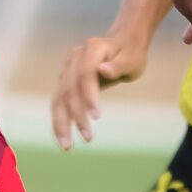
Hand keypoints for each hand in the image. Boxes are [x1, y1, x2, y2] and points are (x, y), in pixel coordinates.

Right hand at [51, 32, 145, 150]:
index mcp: (93, 49)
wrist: (122, 44)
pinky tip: (64, 139)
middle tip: (88, 139)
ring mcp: (67, 70)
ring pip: (59, 98)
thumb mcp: (132, 59)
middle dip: (76, 115)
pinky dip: (60, 121)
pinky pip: (59, 103)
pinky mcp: (65, 82)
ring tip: (67, 147)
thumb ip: (118, 66)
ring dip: (61, 123)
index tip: (97, 117)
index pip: (85, 74)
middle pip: (69, 89)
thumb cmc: (131, 53)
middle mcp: (75, 58)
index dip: (89, 95)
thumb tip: (103, 70)